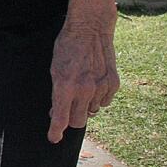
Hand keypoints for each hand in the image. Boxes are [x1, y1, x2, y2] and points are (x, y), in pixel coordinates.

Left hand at [48, 20, 119, 142]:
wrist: (90, 29)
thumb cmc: (67, 47)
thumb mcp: (55, 70)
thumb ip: (57, 93)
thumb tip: (57, 112)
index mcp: (65, 87)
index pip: (60, 119)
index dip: (55, 132)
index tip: (53, 138)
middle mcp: (84, 90)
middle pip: (78, 121)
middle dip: (71, 119)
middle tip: (67, 109)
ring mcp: (101, 88)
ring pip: (92, 111)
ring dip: (85, 106)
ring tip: (81, 88)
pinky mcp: (113, 84)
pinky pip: (105, 102)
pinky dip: (98, 98)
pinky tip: (93, 84)